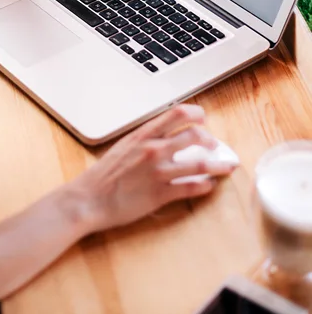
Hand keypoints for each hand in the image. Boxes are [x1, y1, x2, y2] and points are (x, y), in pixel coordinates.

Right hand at [72, 104, 235, 234]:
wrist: (88, 199)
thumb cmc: (102, 175)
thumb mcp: (123, 147)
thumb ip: (144, 140)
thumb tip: (163, 135)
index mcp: (143, 135)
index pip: (177, 114)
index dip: (196, 114)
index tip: (202, 119)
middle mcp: (153, 150)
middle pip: (194, 135)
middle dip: (210, 139)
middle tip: (215, 145)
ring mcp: (158, 172)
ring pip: (200, 163)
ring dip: (218, 165)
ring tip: (225, 166)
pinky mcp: (160, 195)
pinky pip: (191, 188)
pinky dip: (205, 186)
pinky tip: (209, 186)